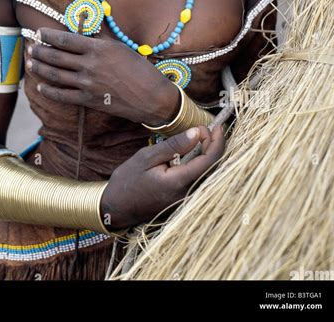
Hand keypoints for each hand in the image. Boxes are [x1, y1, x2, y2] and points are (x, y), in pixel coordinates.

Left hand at [26, 27, 179, 124]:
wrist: (151, 96)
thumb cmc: (138, 68)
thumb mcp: (119, 47)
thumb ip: (98, 38)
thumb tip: (83, 27)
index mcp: (98, 48)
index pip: (65, 39)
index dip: (48, 35)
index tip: (38, 32)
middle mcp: (90, 65)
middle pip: (55, 56)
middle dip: (39, 51)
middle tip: (30, 47)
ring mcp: (88, 84)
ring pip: (55, 75)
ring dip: (40, 68)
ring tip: (30, 63)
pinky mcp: (89, 100)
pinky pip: (63, 95)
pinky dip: (49, 91)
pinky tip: (41, 87)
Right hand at [100, 125, 224, 229]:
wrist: (116, 208)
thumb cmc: (128, 180)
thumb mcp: (147, 157)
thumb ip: (174, 145)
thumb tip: (197, 132)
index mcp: (179, 182)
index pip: (210, 160)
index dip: (216, 141)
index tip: (215, 126)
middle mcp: (188, 194)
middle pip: (215, 168)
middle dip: (215, 145)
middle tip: (207, 129)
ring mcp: (188, 200)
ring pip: (210, 174)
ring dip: (210, 154)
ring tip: (203, 137)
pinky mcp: (185, 202)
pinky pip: (202, 180)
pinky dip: (203, 164)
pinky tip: (196, 153)